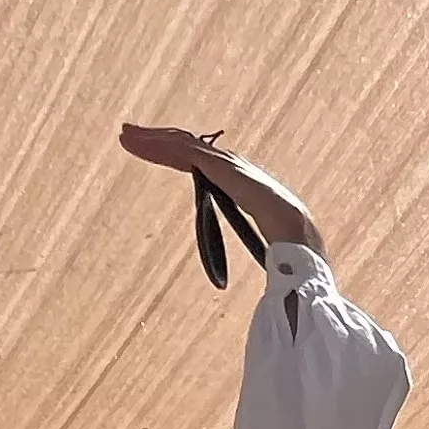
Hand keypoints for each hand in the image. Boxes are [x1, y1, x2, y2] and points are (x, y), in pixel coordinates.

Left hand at [118, 124, 321, 249]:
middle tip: (128, 135)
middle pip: (190, 147)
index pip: (203, 162)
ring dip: (152, 139)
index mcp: (243, 184)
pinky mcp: (220, 167)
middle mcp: (235, 167)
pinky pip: (184, 151)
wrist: (302, 241)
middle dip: (159, 140)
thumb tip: (268, 294)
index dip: (177, 155)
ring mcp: (228, 164)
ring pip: (183, 144)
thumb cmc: (289, 252)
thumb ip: (259, 259)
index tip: (152, 152)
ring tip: (125, 134)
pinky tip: (138, 142)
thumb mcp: (262, 249)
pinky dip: (159, 145)